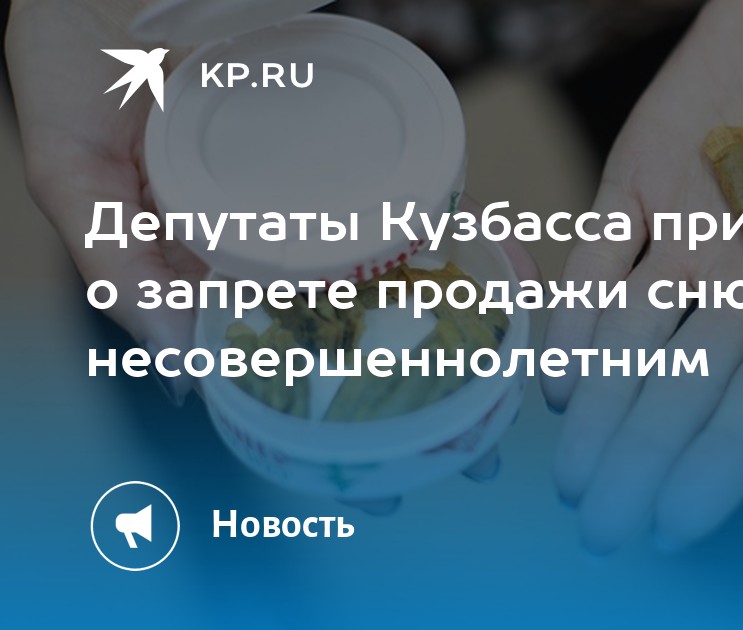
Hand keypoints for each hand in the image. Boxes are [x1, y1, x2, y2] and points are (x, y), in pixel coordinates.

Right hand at [7, 1, 540, 406]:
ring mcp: (316, 197)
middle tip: (482, 448)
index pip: (280, 371)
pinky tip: (508, 267)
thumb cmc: (75, 65)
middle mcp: (270, 244)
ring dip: (459, 327)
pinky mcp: (353, 140)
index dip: (333, 433)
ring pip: (397, 274)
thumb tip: (183, 365)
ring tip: (513, 373)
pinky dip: (467, 238)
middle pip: (356, 333)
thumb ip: (109, 259)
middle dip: (422, 394)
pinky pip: (419, 195)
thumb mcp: (69, 168)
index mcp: (211, 273)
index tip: (390, 494)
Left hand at [544, 0, 742, 552]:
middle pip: (686, 382)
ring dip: (600, 401)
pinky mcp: (634, 189)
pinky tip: (556, 371)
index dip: (722, 458)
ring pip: (632, 334)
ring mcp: (683, 239)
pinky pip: (596, 256)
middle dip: (643, 452)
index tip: (679, 521)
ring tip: (571, 470)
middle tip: (603, 524)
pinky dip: (573, 309)